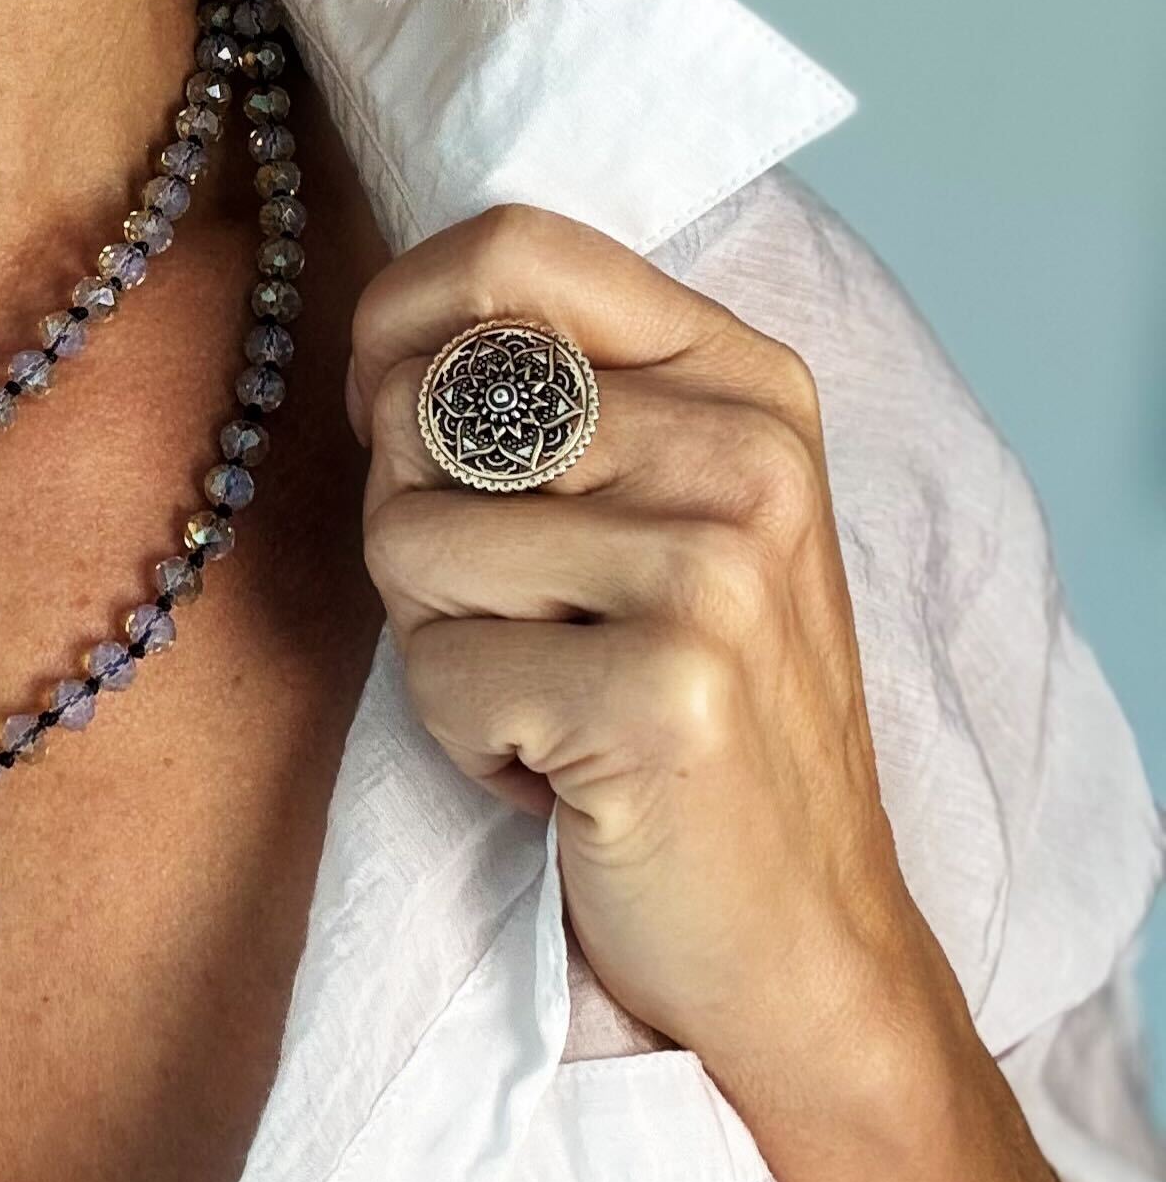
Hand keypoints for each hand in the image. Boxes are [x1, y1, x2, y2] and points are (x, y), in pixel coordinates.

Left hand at [345, 204, 1061, 1181]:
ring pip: (406, 536)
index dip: (400, 320)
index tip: (396, 418)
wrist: (800, 935)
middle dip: (417, 523)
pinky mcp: (669, 691)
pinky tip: (561, 767)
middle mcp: (746, 450)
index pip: (512, 247)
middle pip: (424, 402)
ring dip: (438, 641)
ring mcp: (717, 568)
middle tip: (517, 615)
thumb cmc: (682, 702)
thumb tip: (381, 338)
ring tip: (546, 692)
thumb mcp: (645, 506)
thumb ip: (539, 394)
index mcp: (742, 375)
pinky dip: (465, 736)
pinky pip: (436, 669)